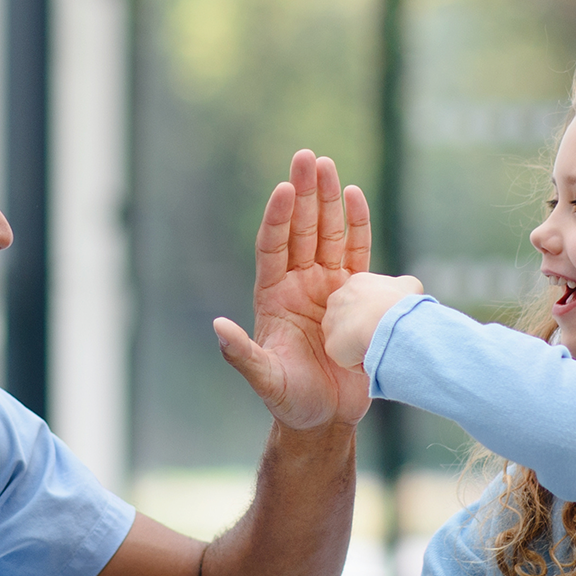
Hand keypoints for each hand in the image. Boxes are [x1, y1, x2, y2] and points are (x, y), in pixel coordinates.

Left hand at [213, 151, 373, 431]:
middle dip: (304, 195)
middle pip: (301, 231)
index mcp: (273, 297)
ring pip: (327, 234)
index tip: (284, 188)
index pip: (273, 248)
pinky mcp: (356, 295)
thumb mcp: (265, 380)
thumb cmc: (291, 401)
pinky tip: (356, 196)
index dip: (278, 219)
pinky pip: (356, 253)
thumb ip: (242, 356)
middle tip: (307, 158)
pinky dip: (357, 226)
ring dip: (328, 201)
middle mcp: (299, 285)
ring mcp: (328, 286)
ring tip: (328, 165)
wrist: (327, 417)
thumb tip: (218, 329)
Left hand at [324, 272, 423, 369]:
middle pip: (349, 318)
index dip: (374, 312)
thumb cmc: (399, 303)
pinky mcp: (331, 345)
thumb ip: (402, 287)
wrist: (387, 322)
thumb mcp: (410, 285)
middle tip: (381, 335)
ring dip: (360, 345)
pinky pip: (346, 358)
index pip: (361, 300)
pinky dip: (360, 361)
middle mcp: (337, 299)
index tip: (386, 321)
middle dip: (363, 327)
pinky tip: (373, 356)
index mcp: (356, 283)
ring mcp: (331, 322)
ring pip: (345, 339)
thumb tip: (404, 296)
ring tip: (378, 346)